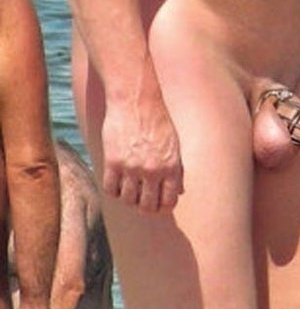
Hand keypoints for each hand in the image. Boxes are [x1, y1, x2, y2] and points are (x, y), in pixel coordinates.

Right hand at [101, 86, 183, 211]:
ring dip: (129, 198)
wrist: (135, 101)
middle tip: (142, 203)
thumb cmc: (157, 120)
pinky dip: (113, 190)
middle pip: (147, 205)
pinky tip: (117, 182)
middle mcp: (152, 170)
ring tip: (130, 190)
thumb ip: (176, 169)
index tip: (159, 206)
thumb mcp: (174, 144)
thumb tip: (180, 192)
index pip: (169, 200)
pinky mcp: (112, 162)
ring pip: (128, 200)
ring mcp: (131, 168)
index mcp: (171, 165)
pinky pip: (110, 189)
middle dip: (145, 207)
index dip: (164, 207)